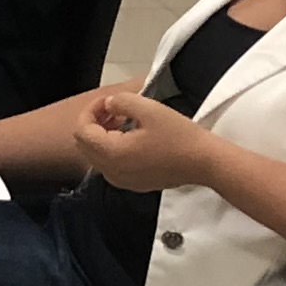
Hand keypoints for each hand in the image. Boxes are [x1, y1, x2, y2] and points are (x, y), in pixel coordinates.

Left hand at [73, 82, 216, 192]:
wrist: (204, 163)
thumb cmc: (179, 136)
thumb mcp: (149, 109)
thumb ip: (121, 102)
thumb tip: (108, 104)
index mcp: (112, 154)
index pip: (81, 131)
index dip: (90, 110)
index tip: (109, 101)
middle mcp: (111, 172)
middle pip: (84, 145)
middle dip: (94, 122)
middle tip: (114, 108)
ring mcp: (120, 181)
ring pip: (96, 155)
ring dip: (102, 135)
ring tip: (123, 120)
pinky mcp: (131, 184)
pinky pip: (110, 164)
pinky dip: (112, 148)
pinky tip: (132, 136)